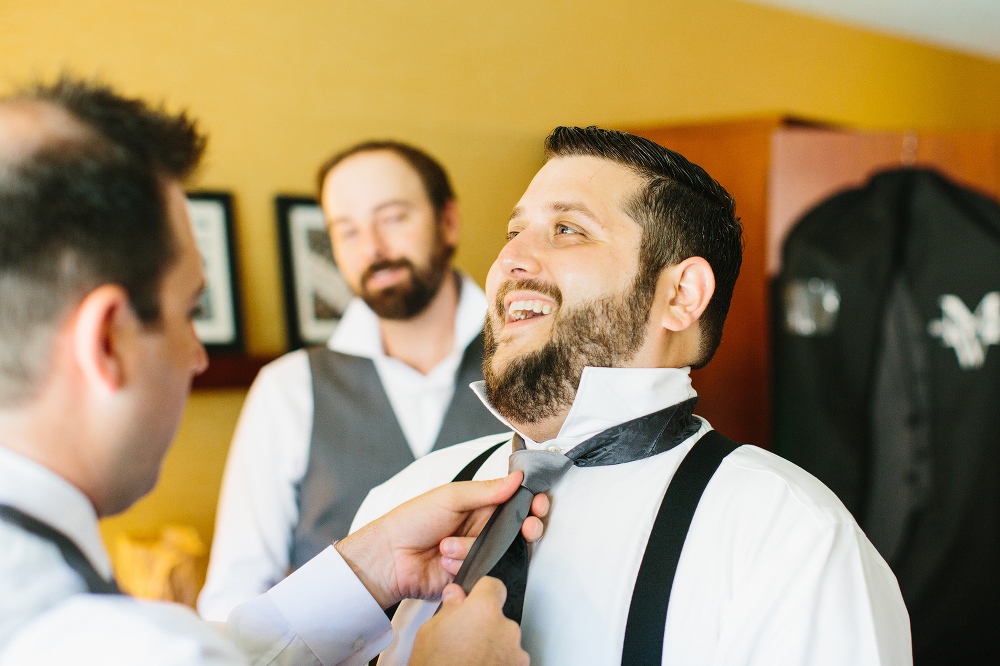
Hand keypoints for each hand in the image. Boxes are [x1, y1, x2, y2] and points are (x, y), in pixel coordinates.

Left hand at [336, 473, 548, 607]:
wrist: (388, 557)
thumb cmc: (412, 521)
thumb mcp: (450, 496)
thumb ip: (486, 490)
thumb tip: (517, 478)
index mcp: (478, 504)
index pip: (515, 501)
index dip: (531, 502)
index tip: (539, 503)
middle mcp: (482, 528)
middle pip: (518, 528)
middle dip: (525, 527)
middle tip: (528, 526)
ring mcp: (478, 552)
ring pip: (500, 551)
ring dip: (473, 548)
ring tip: (446, 546)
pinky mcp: (472, 574)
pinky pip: (486, 571)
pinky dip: (466, 566)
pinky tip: (447, 562)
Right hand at [408, 578, 528, 665]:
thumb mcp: (430, 632)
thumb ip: (449, 607)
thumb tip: (455, 595)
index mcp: (484, 610)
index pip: (493, 585)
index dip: (481, 592)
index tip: (473, 600)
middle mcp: (506, 628)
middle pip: (498, 615)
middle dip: (484, 623)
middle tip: (463, 638)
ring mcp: (516, 652)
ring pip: (504, 638)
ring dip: (492, 644)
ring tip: (469, 658)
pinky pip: (510, 658)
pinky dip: (498, 662)